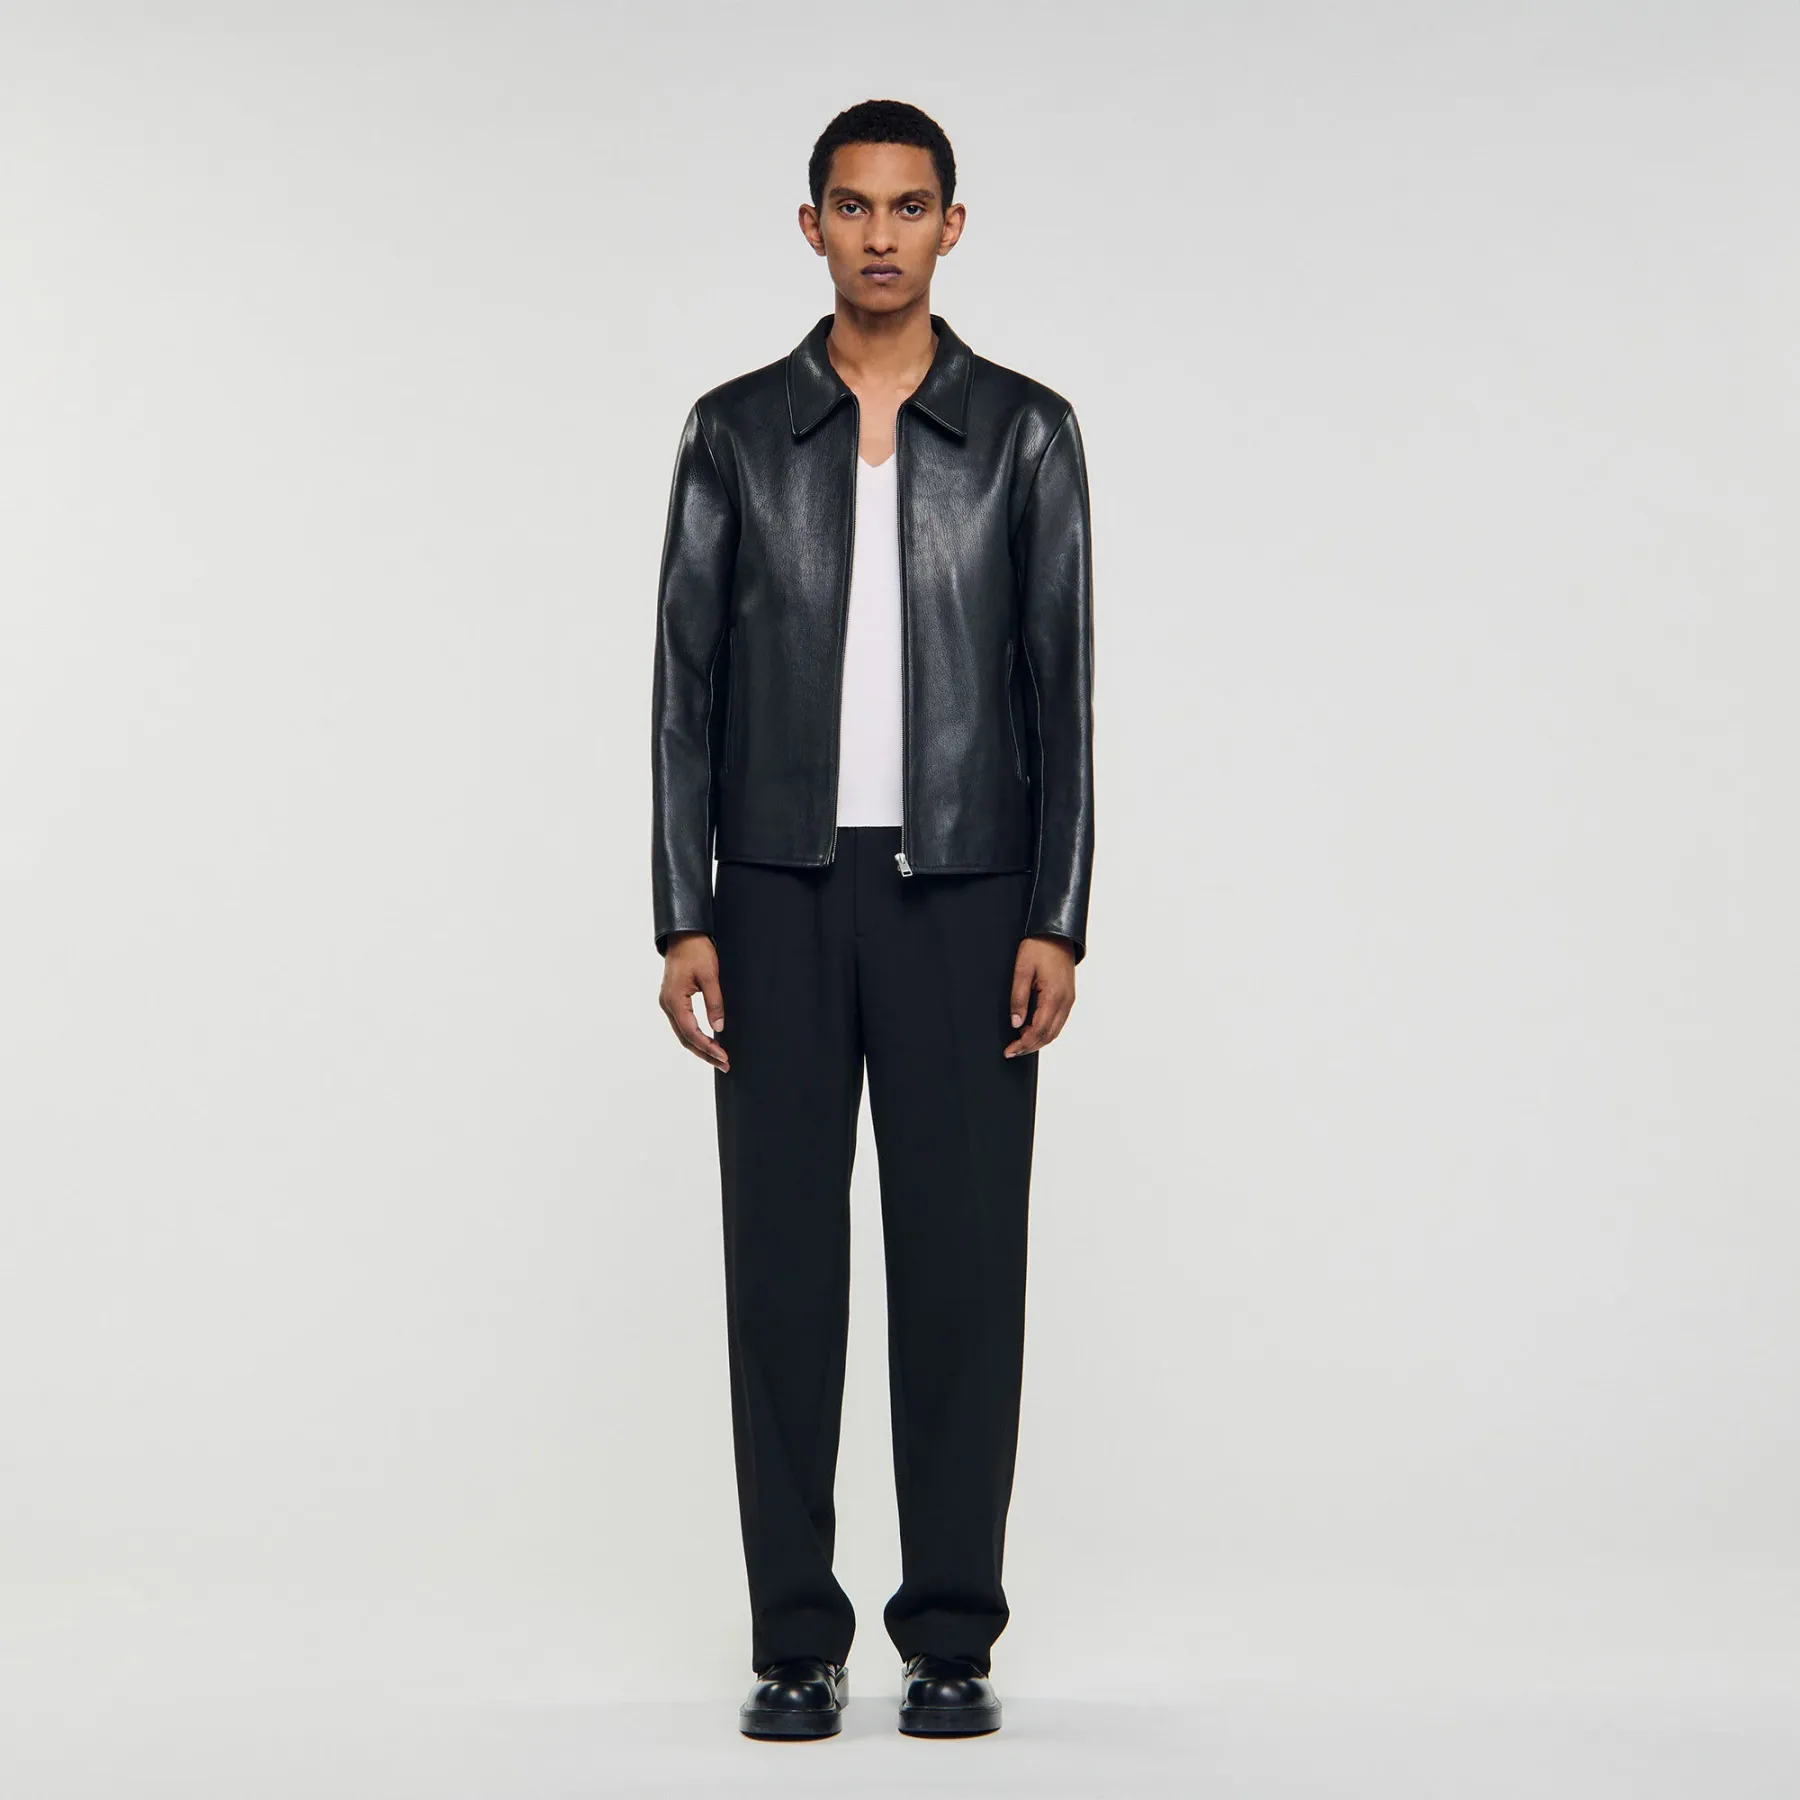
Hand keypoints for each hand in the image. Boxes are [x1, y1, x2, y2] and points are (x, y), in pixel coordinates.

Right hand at [659, 932, 728, 1070]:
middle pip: (685, 1038)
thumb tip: (719, 1027)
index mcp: (675, 1000)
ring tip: (717, 1058)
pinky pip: (682, 1024)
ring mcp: (668, 1003)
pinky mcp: (672, 1000)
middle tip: (724, 1064)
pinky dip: (694, 1036)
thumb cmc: (696, 951)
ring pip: (683, 1033)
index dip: (708, 1047)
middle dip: (705, 1053)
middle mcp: (667, 1005)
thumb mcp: (710, 976)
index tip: (723, 1056)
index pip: (692, 1032)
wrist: (683, 935)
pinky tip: (706, 1042)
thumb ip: (715, 1002)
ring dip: (699, 1047)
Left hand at [1005, 934, 1076, 1056]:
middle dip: (1030, 1047)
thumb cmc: (1039, 947)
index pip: (1039, 1030)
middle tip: (1012, 1051)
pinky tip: (1031, 1029)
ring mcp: (1069, 1000)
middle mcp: (1065, 1001)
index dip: (1023, 1044)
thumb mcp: (1022, 970)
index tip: (1009, 1050)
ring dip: (1038, 1040)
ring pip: (1055, 1030)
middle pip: (1049, 1035)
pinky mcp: (1068, 996)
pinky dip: (1045, 1030)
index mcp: (1054, 996)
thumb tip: (1016, 1023)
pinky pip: (1058, 1021)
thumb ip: (1018, 998)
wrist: (1058, 933)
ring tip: (1019, 1043)